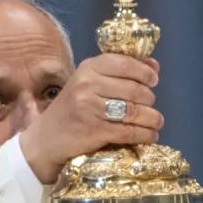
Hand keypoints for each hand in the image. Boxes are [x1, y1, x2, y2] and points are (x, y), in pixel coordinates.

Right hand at [20, 55, 164, 183]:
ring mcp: (90, 107)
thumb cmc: (73, 109)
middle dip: (149, 100)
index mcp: (88, 67)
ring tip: (156, 123)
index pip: (125, 63)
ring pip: (135, 111)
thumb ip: (120, 73)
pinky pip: (129, 131)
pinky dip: (145, 135)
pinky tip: (150, 136)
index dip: (144, 72)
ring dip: (152, 119)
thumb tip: (154, 66)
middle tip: (150, 107)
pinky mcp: (95, 129)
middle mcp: (88, 84)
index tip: (153, 81)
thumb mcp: (90, 84)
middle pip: (134, 89)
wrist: (46, 139)